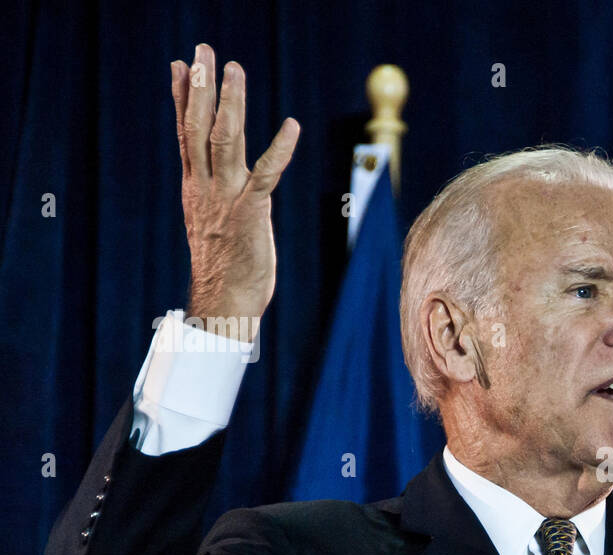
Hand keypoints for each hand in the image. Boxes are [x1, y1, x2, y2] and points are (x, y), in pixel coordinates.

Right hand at [171, 44, 298, 329]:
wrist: (225, 302)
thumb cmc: (224, 265)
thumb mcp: (212, 219)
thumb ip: (213, 191)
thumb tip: (212, 174)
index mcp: (196, 186)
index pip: (185, 133)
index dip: (181, 98)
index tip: (178, 65)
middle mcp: (207, 186)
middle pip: (198, 127)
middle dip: (199, 87)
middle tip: (202, 52)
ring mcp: (228, 197)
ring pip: (225, 140)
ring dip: (231, 103)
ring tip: (233, 69)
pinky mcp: (252, 212)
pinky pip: (266, 174)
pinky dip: (280, 148)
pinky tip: (291, 125)